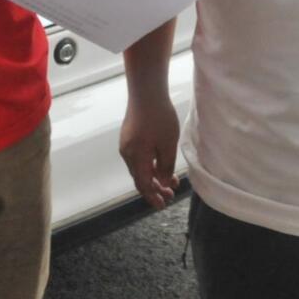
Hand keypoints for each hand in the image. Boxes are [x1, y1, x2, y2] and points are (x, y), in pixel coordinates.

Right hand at [119, 93, 179, 209]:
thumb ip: (165, 167)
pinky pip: (139, 157)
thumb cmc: (159, 118)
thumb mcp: (167, 145)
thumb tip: (163, 182)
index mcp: (135, 158)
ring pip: (140, 167)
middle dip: (155, 188)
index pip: (143, 185)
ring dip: (154, 176)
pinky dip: (150, 165)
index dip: (152, 197)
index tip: (162, 205)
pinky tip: (161, 164)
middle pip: (140, 178)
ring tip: (171, 181)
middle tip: (170, 196)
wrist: (146, 92)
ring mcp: (127, 144)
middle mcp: (127, 153)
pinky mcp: (129, 136)